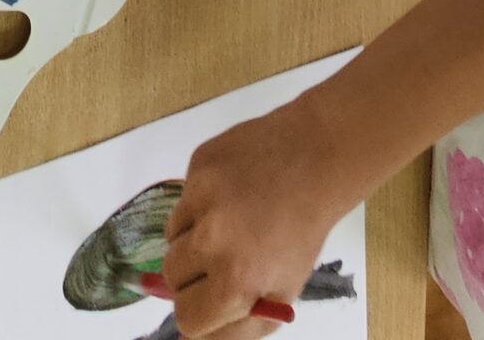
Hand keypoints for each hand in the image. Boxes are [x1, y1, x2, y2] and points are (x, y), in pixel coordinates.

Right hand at [163, 109, 341, 338]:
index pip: (186, 318)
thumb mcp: (281, 296)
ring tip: (228, 223)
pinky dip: (197, 203)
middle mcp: (211, 242)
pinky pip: (181, 199)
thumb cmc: (299, 235)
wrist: (312, 161)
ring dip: (191, 237)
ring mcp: (201, 198)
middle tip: (220, 259)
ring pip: (172, 236)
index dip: (198, 311)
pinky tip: (229, 194)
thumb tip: (193, 339)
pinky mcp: (196, 166)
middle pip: (171, 277)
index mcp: (235, 283)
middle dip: (192, 275)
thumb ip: (237, 329)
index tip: (208, 299)